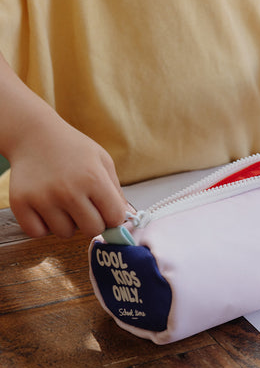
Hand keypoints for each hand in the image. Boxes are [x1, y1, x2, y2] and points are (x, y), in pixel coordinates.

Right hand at [9, 116, 127, 237]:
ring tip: (62, 202)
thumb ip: (117, 192)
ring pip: (65, 233)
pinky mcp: (20, 203)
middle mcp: (68, 191)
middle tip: (84, 205)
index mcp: (93, 179)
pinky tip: (46, 208)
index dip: (112, 216)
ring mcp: (43, 198)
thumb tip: (129, 217)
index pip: (114, 218)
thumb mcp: (102, 161)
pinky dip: (43, 225)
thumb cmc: (72, 148)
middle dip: (92, 221)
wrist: (33, 134)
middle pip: (92, 230)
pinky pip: (38, 233)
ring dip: (67, 223)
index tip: (105, 208)